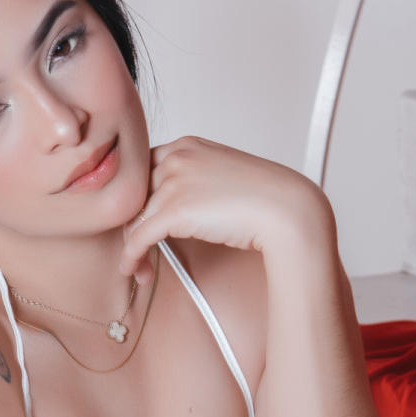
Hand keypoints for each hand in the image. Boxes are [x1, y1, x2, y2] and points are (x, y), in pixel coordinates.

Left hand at [118, 135, 334, 283]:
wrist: (286, 209)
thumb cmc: (265, 197)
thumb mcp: (224, 174)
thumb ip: (197, 179)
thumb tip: (181, 207)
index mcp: (187, 146)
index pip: (143, 170)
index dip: (138, 200)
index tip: (139, 222)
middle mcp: (176, 159)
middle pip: (132, 194)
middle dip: (129, 224)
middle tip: (135, 249)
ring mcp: (173, 183)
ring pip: (132, 219)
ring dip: (132, 248)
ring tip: (140, 269)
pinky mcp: (174, 211)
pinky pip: (137, 238)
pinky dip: (131, 257)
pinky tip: (133, 270)